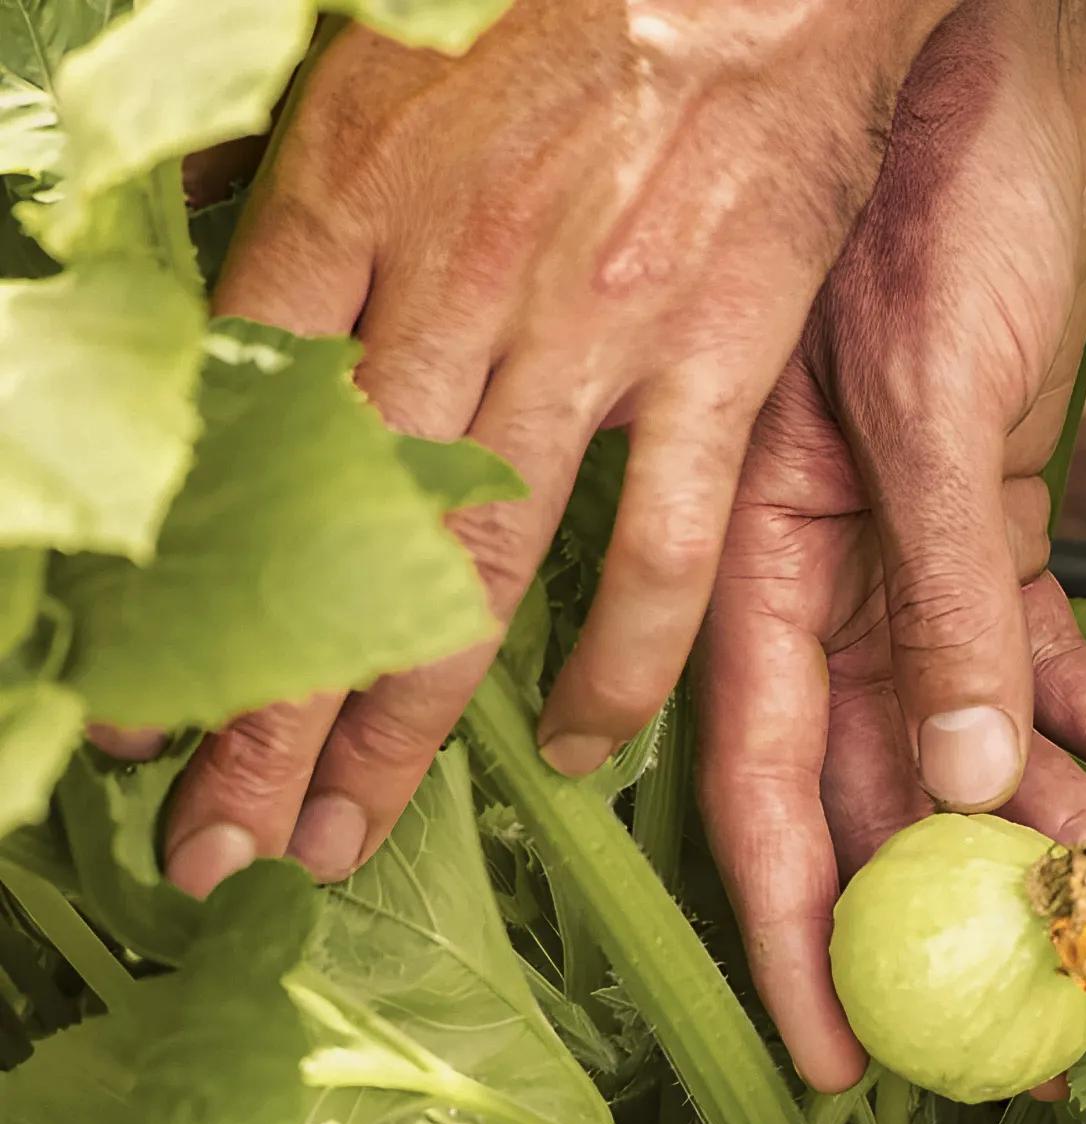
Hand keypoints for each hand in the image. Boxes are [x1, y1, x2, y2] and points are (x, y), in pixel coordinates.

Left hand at [141, 0, 952, 897]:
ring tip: (335, 845)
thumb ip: (305, 197)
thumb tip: (230, 309)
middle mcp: (454, 283)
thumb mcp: (380, 55)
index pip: (238, 443)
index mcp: (350, 191)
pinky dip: (620, 663)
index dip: (186, 594)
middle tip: (209, 848)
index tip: (141, 712)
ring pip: (472, 574)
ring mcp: (588, 336)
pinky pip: (661, 548)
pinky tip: (580, 752)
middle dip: (264, 714)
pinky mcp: (710, 362)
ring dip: (396, 728)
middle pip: (334, 547)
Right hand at [702, 0, 1085, 1091]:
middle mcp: (828, 591)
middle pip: (890, 802)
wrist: (999, 61)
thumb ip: (939, 592)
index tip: (849, 1066)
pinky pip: (1058, 658)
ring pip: (994, 749)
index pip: (762, 791)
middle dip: (974, 927)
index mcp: (761, 567)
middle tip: (1057, 1040)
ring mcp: (916, 569)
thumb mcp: (929, 394)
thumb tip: (957, 781)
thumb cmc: (937, 192)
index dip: (801, 937)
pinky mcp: (1001, 532)